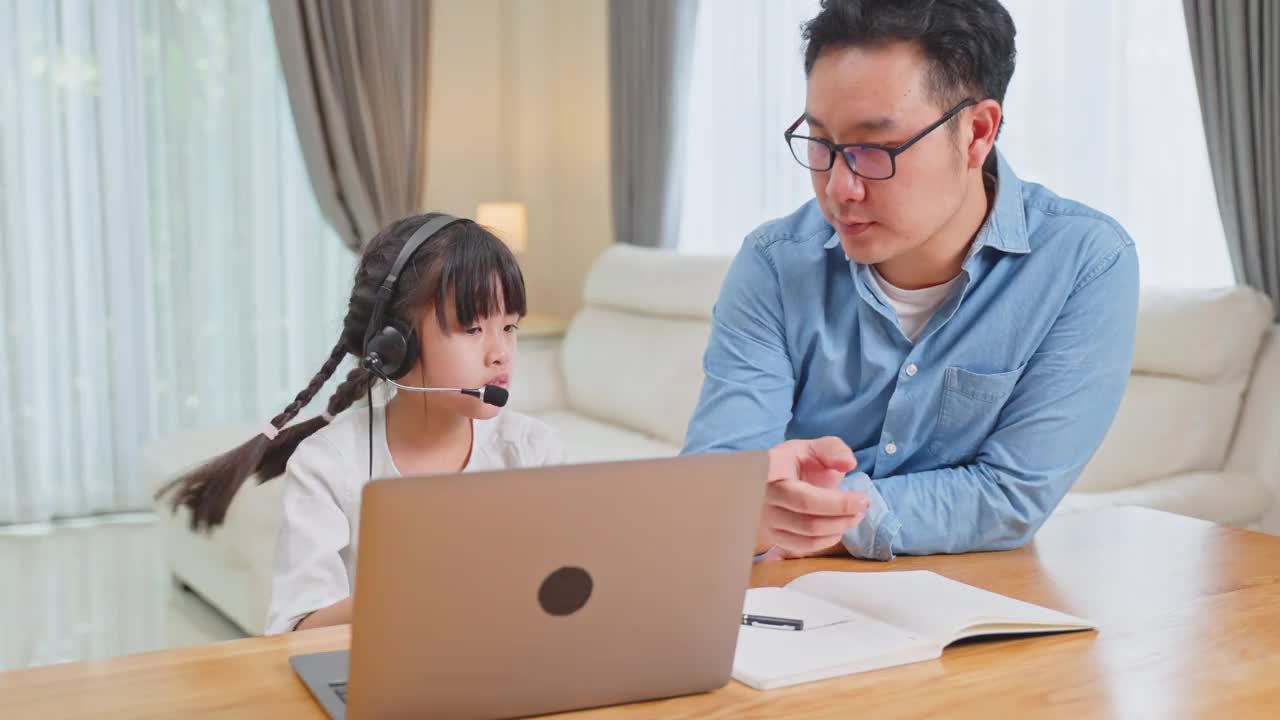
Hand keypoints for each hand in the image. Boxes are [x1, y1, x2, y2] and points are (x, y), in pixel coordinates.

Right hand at [756, 437, 869, 559]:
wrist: (778, 480)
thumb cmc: (798, 463)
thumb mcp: (814, 448)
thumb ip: (833, 450)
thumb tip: (848, 464)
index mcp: (770, 470)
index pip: (803, 495)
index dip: (835, 503)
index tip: (862, 499)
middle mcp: (762, 497)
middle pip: (808, 516)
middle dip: (843, 513)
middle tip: (864, 505)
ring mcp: (766, 520)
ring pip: (808, 533)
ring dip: (839, 527)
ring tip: (855, 515)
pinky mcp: (773, 536)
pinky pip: (803, 546)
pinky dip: (827, 540)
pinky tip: (839, 527)